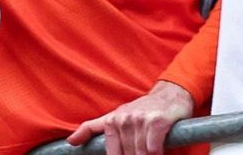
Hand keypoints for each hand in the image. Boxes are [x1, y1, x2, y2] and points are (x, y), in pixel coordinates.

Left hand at [66, 80, 192, 154]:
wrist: (171, 94)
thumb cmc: (143, 108)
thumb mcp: (116, 116)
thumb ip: (92, 128)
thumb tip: (71, 141)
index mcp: (112, 121)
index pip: (113, 153)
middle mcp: (124, 119)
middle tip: (142, 150)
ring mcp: (140, 119)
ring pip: (141, 154)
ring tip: (152, 149)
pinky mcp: (156, 121)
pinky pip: (152, 149)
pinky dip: (156, 153)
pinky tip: (159, 149)